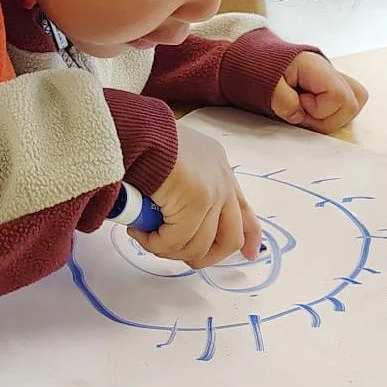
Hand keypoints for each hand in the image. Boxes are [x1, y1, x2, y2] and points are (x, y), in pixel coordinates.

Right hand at [144, 132, 261, 269]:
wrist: (136, 128)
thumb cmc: (144, 143)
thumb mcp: (173, 164)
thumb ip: (183, 189)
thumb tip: (172, 224)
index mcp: (220, 170)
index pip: (245, 211)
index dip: (250, 237)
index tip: (250, 255)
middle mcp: (223, 182)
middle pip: (230, 239)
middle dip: (204, 257)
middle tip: (173, 253)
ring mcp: (213, 192)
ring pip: (198, 246)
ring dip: (167, 249)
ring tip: (143, 235)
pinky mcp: (197, 201)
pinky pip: (176, 240)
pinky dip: (155, 243)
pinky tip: (139, 232)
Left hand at [271, 51, 366, 133]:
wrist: (259, 58)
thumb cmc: (262, 67)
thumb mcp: (265, 82)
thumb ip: (282, 100)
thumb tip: (298, 116)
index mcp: (317, 67)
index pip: (339, 97)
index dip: (319, 110)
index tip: (299, 103)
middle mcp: (331, 72)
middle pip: (352, 104)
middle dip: (328, 119)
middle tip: (303, 111)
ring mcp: (333, 81)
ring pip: (352, 106)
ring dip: (331, 118)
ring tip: (307, 111)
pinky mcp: (331, 89)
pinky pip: (344, 105)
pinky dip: (331, 114)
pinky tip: (312, 110)